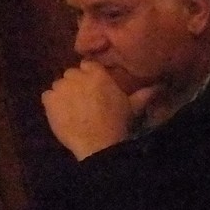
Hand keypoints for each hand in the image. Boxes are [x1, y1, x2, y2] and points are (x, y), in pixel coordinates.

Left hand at [41, 61, 157, 159]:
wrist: (99, 144)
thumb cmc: (118, 123)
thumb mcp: (134, 107)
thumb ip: (145, 93)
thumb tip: (161, 85)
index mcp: (98, 75)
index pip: (88, 65)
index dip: (91, 76)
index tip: (96, 87)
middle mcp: (77, 77)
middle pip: (72, 74)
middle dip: (77, 83)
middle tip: (85, 99)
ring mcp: (61, 88)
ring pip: (59, 85)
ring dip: (65, 93)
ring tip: (74, 108)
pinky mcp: (49, 101)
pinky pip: (48, 96)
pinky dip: (53, 103)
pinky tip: (63, 114)